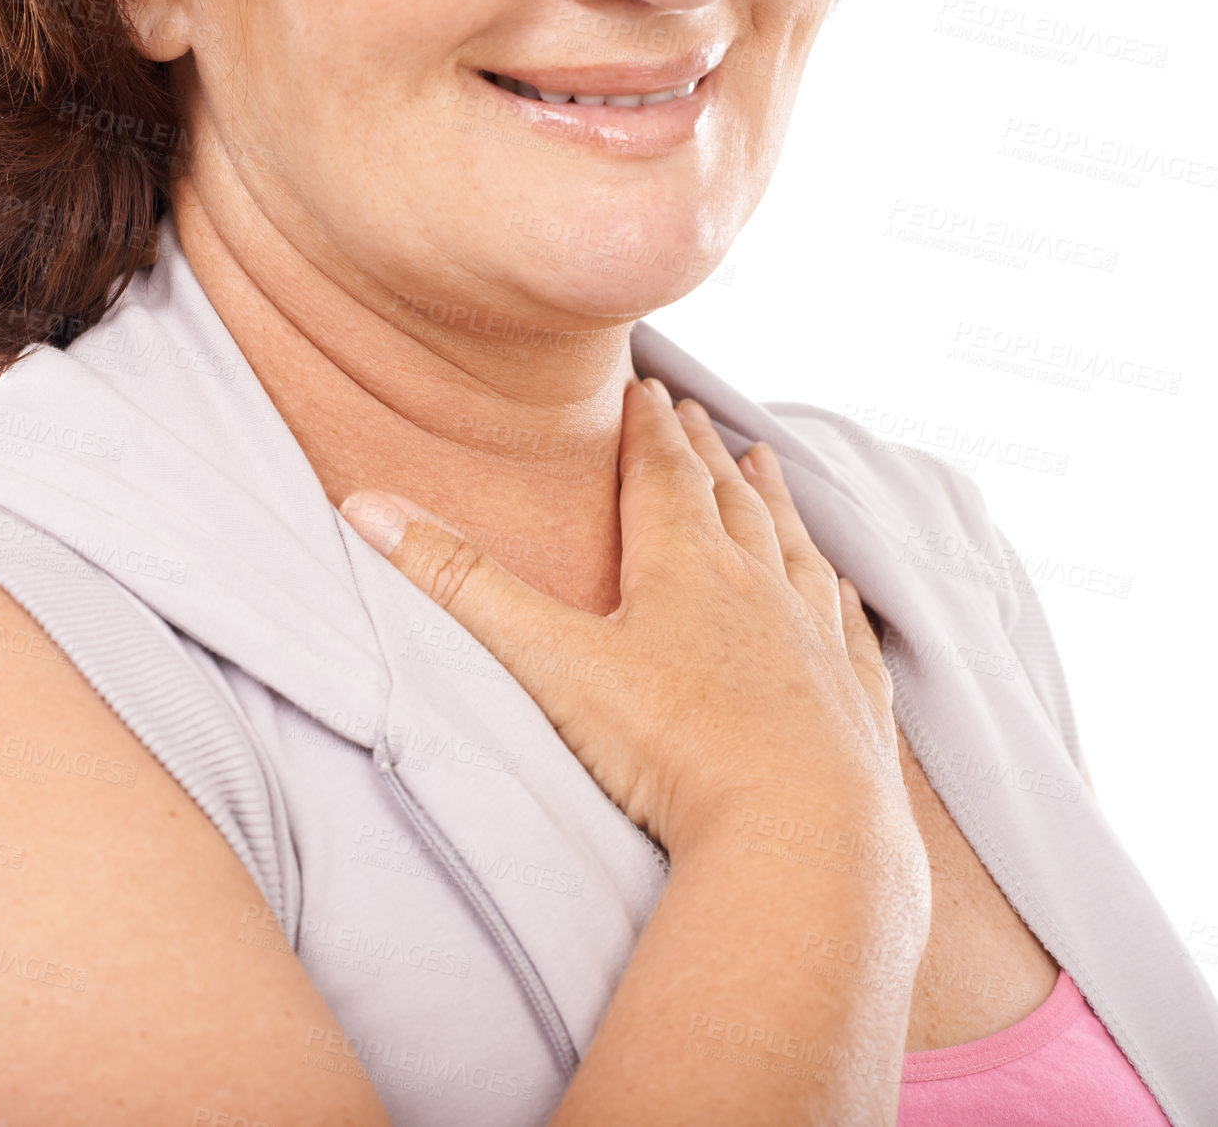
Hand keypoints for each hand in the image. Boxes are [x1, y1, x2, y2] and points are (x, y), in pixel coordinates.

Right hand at [341, 378, 904, 860]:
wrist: (798, 831)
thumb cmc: (672, 745)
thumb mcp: (552, 662)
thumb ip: (463, 586)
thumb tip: (364, 505)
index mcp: (684, 567)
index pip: (662, 475)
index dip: (647, 429)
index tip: (646, 386)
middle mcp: (757, 588)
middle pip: (728, 499)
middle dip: (704, 451)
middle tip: (696, 411)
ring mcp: (814, 642)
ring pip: (794, 549)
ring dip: (776, 503)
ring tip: (768, 463)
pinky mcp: (853, 701)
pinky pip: (849, 630)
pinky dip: (840, 598)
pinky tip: (842, 590)